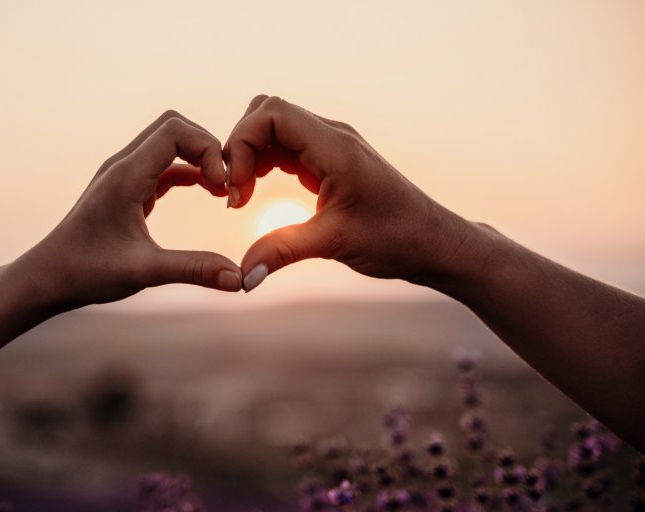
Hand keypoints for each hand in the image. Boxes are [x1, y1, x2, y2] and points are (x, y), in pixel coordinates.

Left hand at [19, 111, 242, 308]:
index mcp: (125, 176)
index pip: (175, 131)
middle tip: (227, 182)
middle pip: (174, 126)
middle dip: (207, 147)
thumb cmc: (85, 272)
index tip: (223, 185)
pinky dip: (189, 171)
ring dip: (198, 158)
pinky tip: (206, 192)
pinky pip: (164, 165)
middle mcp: (123, 166)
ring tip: (222, 189)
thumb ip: (194, 270)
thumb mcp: (144, 272)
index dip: (208, 148)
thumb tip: (240, 279)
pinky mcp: (126, 189)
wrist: (47, 278)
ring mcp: (123, 175)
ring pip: (169, 143)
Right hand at [224, 95, 476, 290]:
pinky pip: (287, 149)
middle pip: (267, 114)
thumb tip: (241, 277)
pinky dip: (264, 165)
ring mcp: (331, 147)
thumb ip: (282, 252)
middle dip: (241, 147)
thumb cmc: (396, 238)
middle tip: (235, 192)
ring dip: (251, 157)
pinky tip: (258, 195)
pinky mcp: (330, 163)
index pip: (271, 114)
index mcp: (335, 147)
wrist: (433, 243)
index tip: (237, 189)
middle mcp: (332, 137)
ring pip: (274, 130)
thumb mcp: (335, 243)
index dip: (242, 144)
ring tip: (242, 197)